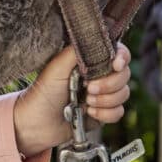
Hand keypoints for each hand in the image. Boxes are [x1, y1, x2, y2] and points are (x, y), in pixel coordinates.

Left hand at [13, 44, 130, 157]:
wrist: (36, 123)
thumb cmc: (43, 91)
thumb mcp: (57, 66)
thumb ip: (78, 51)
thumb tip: (97, 38)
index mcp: (90, 60)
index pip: (118, 52)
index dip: (122, 58)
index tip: (115, 65)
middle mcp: (100, 75)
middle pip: (124, 74)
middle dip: (109, 84)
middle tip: (89, 89)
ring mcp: (103, 94)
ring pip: (123, 94)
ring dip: (106, 101)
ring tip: (86, 103)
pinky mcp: (103, 113)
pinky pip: (119, 112)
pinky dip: (106, 114)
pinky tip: (89, 114)